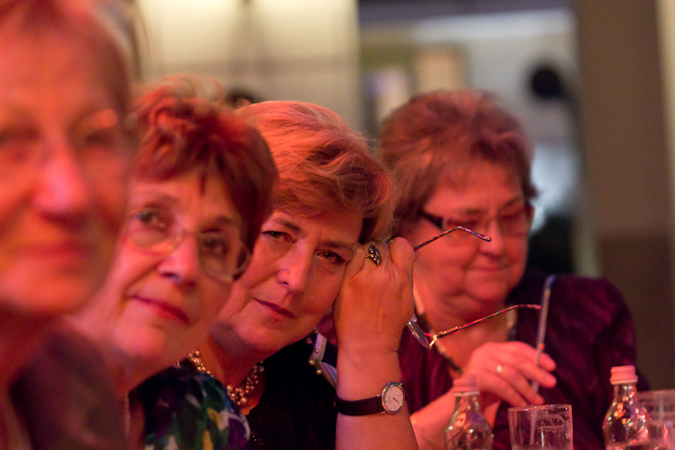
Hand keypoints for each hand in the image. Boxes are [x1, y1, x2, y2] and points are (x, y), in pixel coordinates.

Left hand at [332, 237, 414, 356]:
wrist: (368, 344)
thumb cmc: (388, 324)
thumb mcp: (407, 299)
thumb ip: (407, 273)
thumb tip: (414, 251)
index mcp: (402, 278)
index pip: (401, 244)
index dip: (394, 249)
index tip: (389, 258)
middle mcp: (385, 274)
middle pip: (381, 245)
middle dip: (377, 253)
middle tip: (372, 269)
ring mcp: (365, 276)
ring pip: (365, 247)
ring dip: (363, 255)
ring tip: (361, 272)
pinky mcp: (347, 279)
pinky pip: (351, 255)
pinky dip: (351, 259)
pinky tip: (351, 272)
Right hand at [462, 341, 556, 406]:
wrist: (461, 402)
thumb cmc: (485, 389)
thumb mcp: (503, 376)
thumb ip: (518, 370)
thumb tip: (545, 368)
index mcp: (493, 347)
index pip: (518, 347)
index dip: (536, 356)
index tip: (552, 366)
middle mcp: (485, 351)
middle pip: (516, 360)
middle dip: (536, 372)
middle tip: (552, 382)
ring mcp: (479, 363)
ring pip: (510, 374)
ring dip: (527, 388)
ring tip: (538, 400)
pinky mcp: (476, 377)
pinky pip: (501, 386)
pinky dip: (514, 396)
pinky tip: (522, 404)